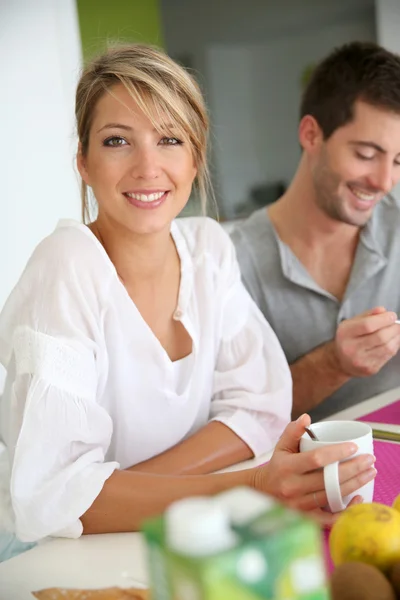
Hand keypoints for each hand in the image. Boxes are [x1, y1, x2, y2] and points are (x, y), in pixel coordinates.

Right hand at [254, 414, 375, 525]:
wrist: (262, 493)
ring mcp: (300, 505)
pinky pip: (329, 518)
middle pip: (329, 478)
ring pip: (332, 495)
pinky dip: (346, 510)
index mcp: (287, 467)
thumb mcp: (281, 446)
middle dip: (353, 468)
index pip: (316, 459)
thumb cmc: (277, 467)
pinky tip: (358, 499)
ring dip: (355, 484)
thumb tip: (307, 418)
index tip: (354, 447)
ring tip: (369, 473)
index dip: (337, 453)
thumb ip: (292, 431)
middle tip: (370, 460)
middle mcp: (293, 487)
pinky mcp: (306, 518)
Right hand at [334, 306, 399, 376]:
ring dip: (397, 337)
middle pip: (380, 337)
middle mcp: (351, 348)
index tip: (392, 315)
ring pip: (387, 348)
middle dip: (394, 328)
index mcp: (345, 333)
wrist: (340, 361)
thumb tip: (383, 311)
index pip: (368, 325)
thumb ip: (368, 315)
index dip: (384, 319)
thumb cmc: (348, 338)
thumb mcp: (352, 323)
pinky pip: (388, 356)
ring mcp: (361, 361)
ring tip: (396, 331)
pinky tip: (393, 341)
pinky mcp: (370, 369)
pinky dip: (394, 346)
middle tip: (397, 324)